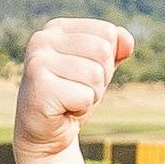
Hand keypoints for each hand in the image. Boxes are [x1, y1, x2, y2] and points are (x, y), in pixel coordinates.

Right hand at [11, 16, 131, 162]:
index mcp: (56, 29)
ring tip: (69, 101)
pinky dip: (81, 109)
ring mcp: (37, 62)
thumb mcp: (98, 69)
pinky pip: (85, 96)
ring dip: (90, 95)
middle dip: (100, 79)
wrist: (44, 134)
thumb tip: (127, 41)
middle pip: (103, 51)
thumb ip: (115, 50)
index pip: (107, 32)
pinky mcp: (39, 88)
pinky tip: (62, 110)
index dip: (106, 60)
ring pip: (95, 75)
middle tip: (77, 90)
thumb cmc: (71, 97)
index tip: (82, 75)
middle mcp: (42, 39)